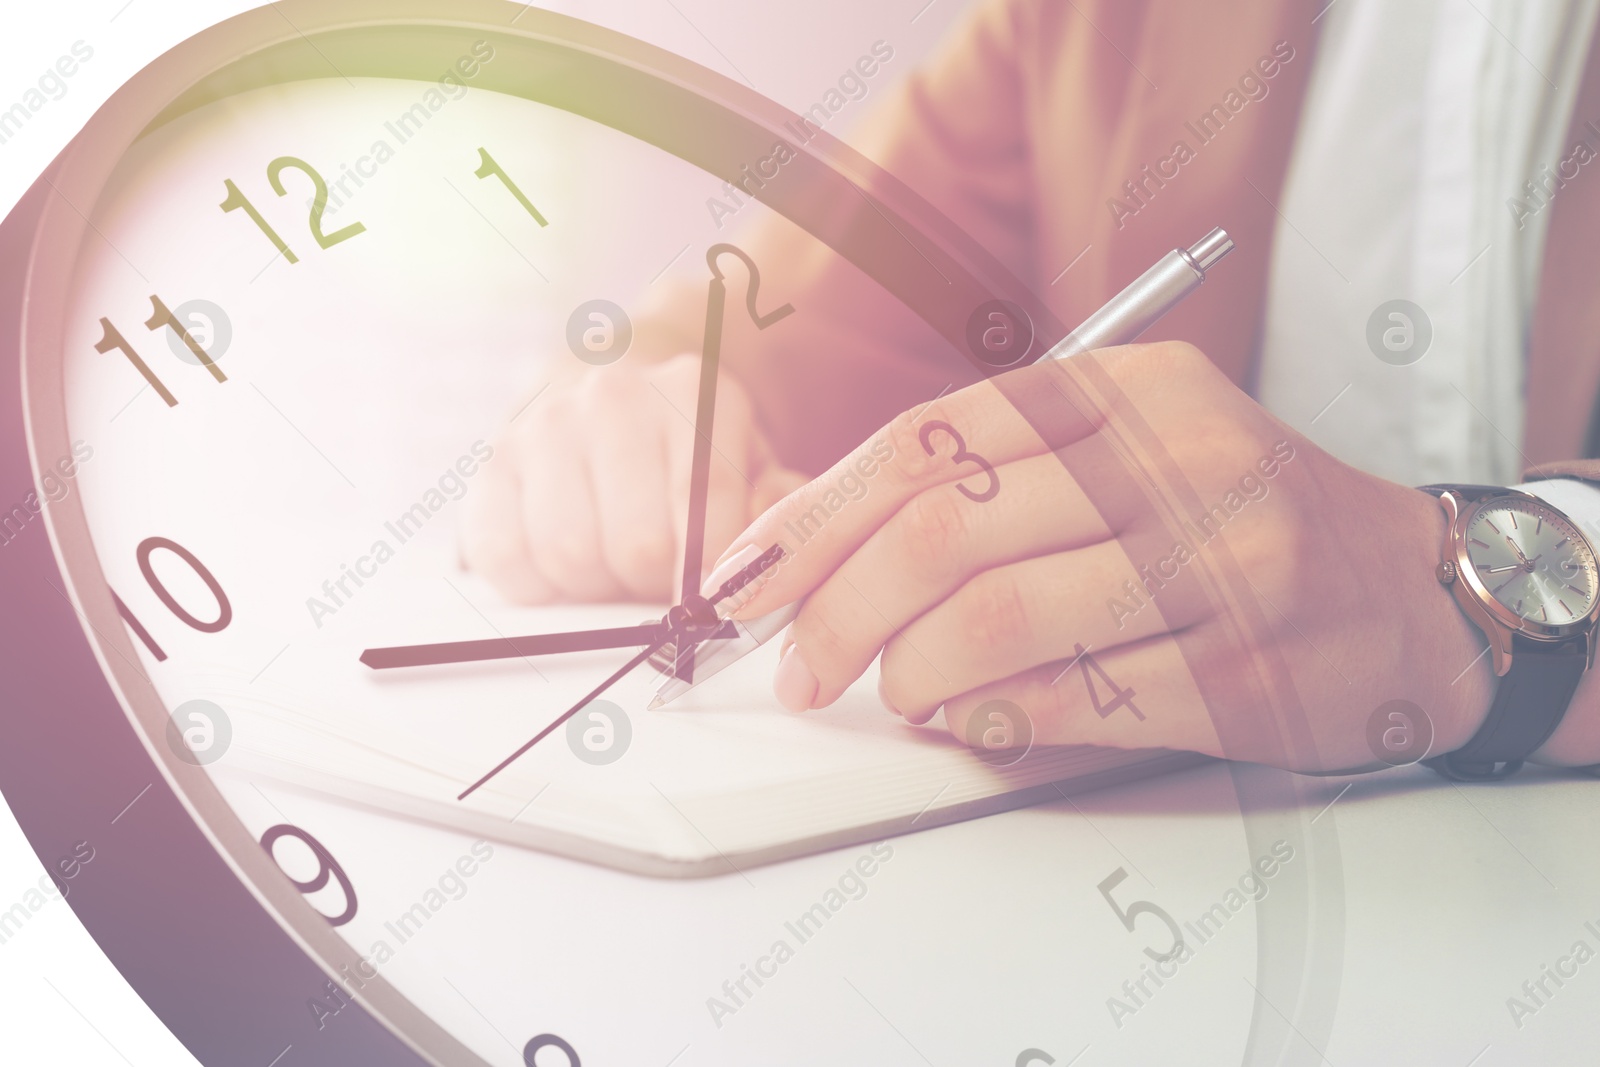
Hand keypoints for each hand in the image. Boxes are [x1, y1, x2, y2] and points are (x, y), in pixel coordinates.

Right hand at [461, 354, 807, 602]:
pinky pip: (508, 558)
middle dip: (656, 583)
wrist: (615, 410)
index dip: (713, 573)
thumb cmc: (692, 457)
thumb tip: (769, 556)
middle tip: (662, 578)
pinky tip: (565, 564)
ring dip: (599, 586)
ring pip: (571, 556)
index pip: (706, 501)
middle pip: (638, 544)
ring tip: (617, 566)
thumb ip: (776, 508)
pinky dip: (539, 584)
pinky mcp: (492, 466)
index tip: (715, 604)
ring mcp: (544, 426)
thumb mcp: (752, 470)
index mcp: (692, 392)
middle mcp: (614, 396)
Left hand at [712, 342, 1520, 773]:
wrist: (1407, 591)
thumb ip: (995, 478)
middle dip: (838, 611)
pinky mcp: (1243, 667)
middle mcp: (1174, 460)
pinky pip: (1074, 702)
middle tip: (799, 665)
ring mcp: (1218, 562)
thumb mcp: (1128, 448)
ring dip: (910, 672)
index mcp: (1124, 390)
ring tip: (893, 691)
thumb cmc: (1235, 517)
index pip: (928, 440)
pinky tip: (972, 717)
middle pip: (945, 531)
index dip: (816, 515)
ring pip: (998, 619)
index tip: (748, 579)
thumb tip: (829, 554)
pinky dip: (995, 718)